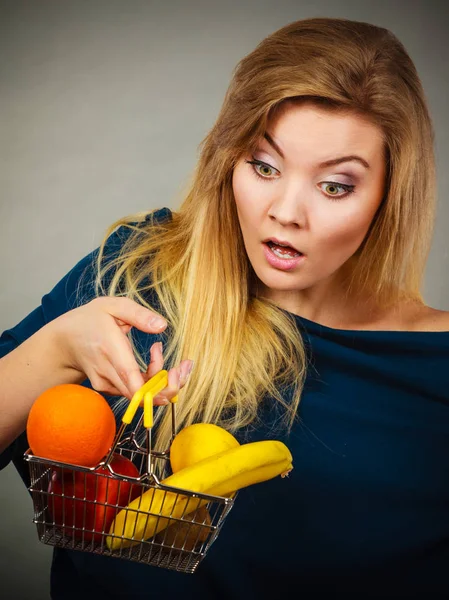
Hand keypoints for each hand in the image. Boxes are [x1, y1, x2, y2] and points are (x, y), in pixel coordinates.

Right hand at [51, 297, 192, 403]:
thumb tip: (162, 326)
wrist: (65, 340)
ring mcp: (107, 384)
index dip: (157, 387)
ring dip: (164, 383)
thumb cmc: (90, 319)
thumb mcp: (112, 306)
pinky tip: (156, 359)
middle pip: (141, 395)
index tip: (175, 371)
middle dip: (170, 385)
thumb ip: (138, 314)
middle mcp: (107, 372)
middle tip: (184, 366)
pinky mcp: (109, 389)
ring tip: (175, 360)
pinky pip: (135, 392)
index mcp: (110, 349)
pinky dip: (152, 382)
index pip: (132, 381)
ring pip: (141, 396)